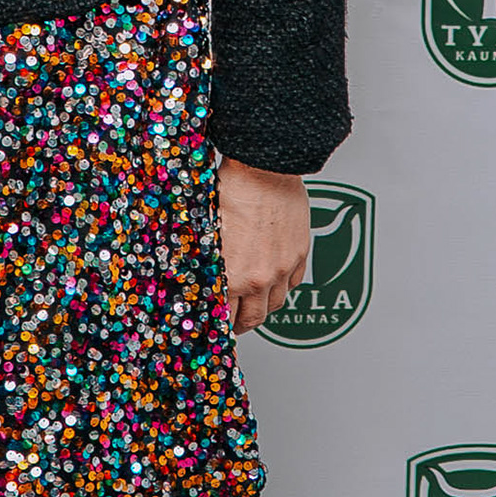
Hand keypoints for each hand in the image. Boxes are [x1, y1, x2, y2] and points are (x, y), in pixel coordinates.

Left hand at [217, 157, 308, 334]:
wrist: (264, 170)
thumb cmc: (232, 192)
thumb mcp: (205, 232)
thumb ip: (205, 263)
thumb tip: (196, 278)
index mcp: (233, 276)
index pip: (225, 317)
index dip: (218, 326)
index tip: (214, 326)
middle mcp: (261, 277)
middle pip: (253, 319)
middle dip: (240, 326)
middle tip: (232, 325)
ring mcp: (284, 267)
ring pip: (276, 304)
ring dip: (262, 308)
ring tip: (252, 305)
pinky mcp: (299, 254)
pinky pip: (293, 283)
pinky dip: (282, 287)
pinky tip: (272, 282)